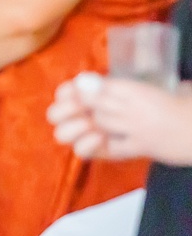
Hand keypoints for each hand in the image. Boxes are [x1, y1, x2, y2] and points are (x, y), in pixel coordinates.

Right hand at [49, 73, 191, 163]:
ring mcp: (96, 133)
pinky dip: (87, 144)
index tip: (72, 95)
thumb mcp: (129, 92)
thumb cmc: (158, 104)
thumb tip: (77, 84)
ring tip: (91, 126)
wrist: (182, 128)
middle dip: (62, 113)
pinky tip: (98, 138)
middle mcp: (90, 113)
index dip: (63, 95)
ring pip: (65, 135)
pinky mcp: (105, 151)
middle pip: (56, 116)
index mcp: (95, 93)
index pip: (64, 93)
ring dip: (73, 128)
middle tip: (80, 113)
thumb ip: (102, 91)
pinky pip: (84, 152)